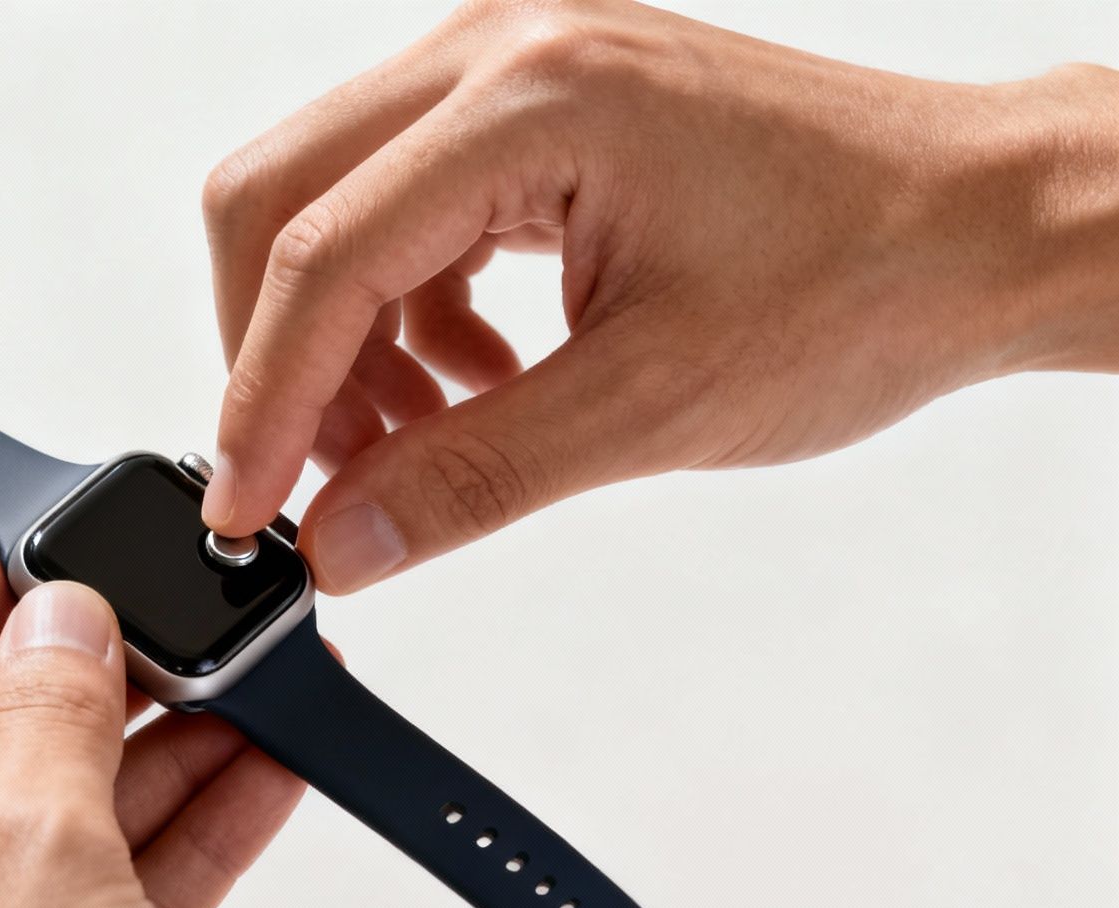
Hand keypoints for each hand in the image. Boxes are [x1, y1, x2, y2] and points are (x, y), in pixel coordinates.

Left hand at [0, 550, 304, 907]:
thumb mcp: (39, 859)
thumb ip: (50, 710)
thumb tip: (60, 624)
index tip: (43, 556)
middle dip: (78, 693)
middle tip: (167, 631)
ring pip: (12, 840)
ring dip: (133, 772)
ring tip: (235, 699)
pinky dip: (139, 862)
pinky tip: (237, 792)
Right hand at [202, 0, 1118, 591]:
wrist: (979, 224)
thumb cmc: (866, 280)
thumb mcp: (656, 405)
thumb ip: (472, 475)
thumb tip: (338, 541)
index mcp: (532, 95)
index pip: (321, 252)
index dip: (264, 399)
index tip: (245, 512)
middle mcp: (498, 47)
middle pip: (279, 198)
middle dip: (277, 355)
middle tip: (314, 480)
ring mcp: (508, 64)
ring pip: (328, 204)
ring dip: (341, 341)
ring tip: (415, 445)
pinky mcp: (528, 106)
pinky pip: (398, 208)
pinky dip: (404, 315)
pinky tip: (474, 386)